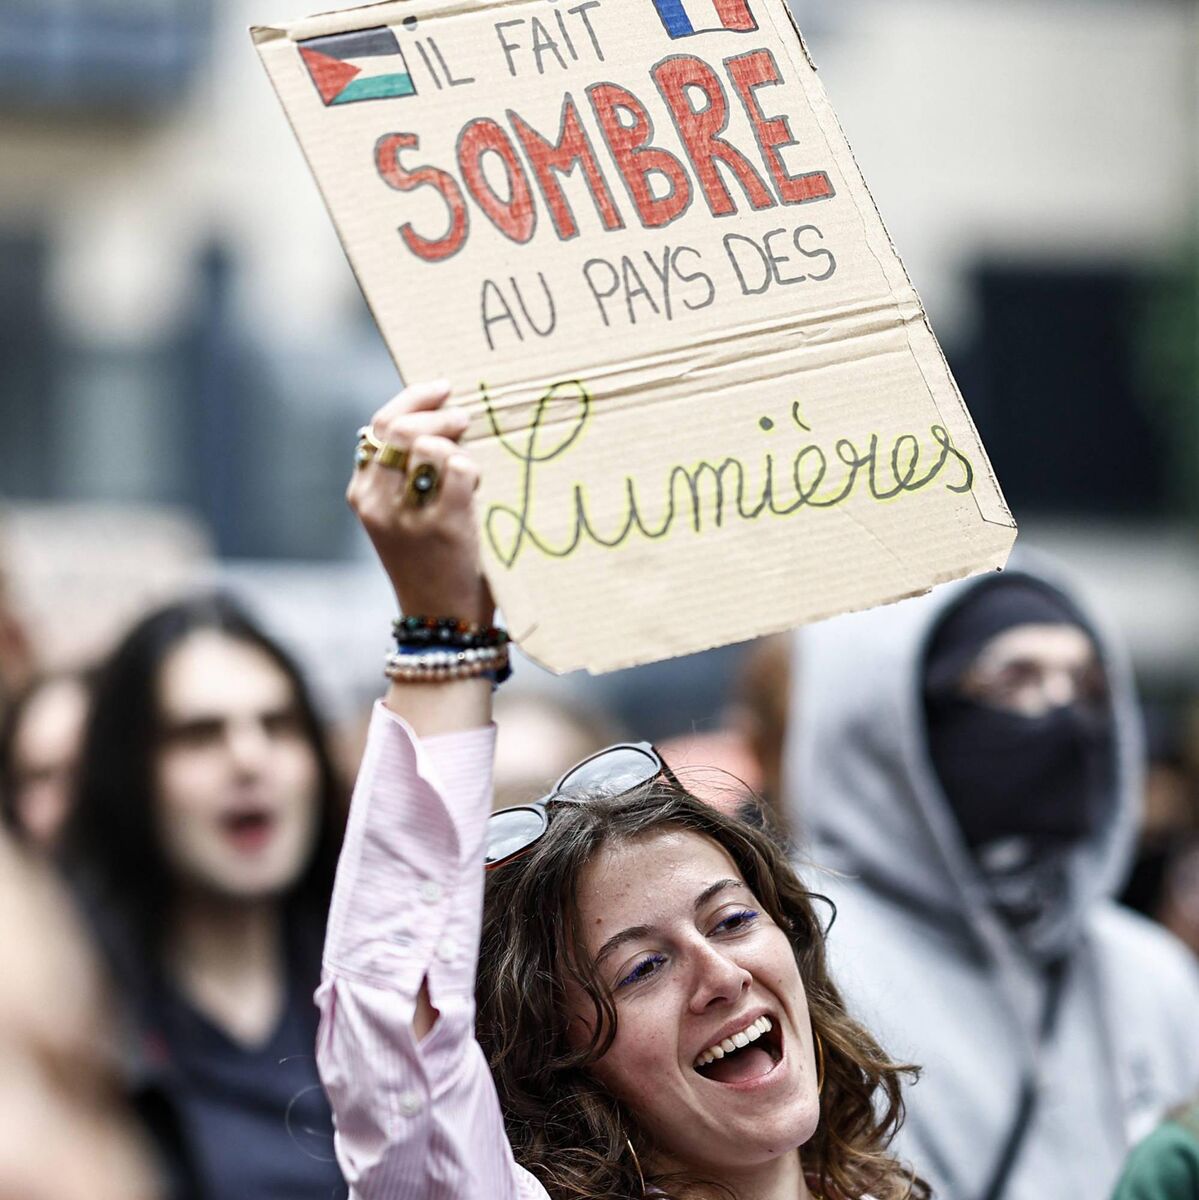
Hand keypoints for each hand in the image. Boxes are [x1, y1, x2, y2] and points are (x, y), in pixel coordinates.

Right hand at [347, 381, 492, 626]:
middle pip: (403, 429)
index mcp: (362, 494)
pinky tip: (477, 483)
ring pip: (429, 445)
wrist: (440, 620)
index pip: (379, 425)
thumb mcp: (399, 517)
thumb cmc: (428, 563)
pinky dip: (472, 466)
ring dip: (457, 440)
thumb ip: (402, 475)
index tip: (441, 389)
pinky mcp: (444, 526)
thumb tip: (432, 419)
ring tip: (471, 456)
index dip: (413, 400)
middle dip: (439, 413)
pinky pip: (458, 468)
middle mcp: (376, 502)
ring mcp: (408, 515)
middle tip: (466, 417)